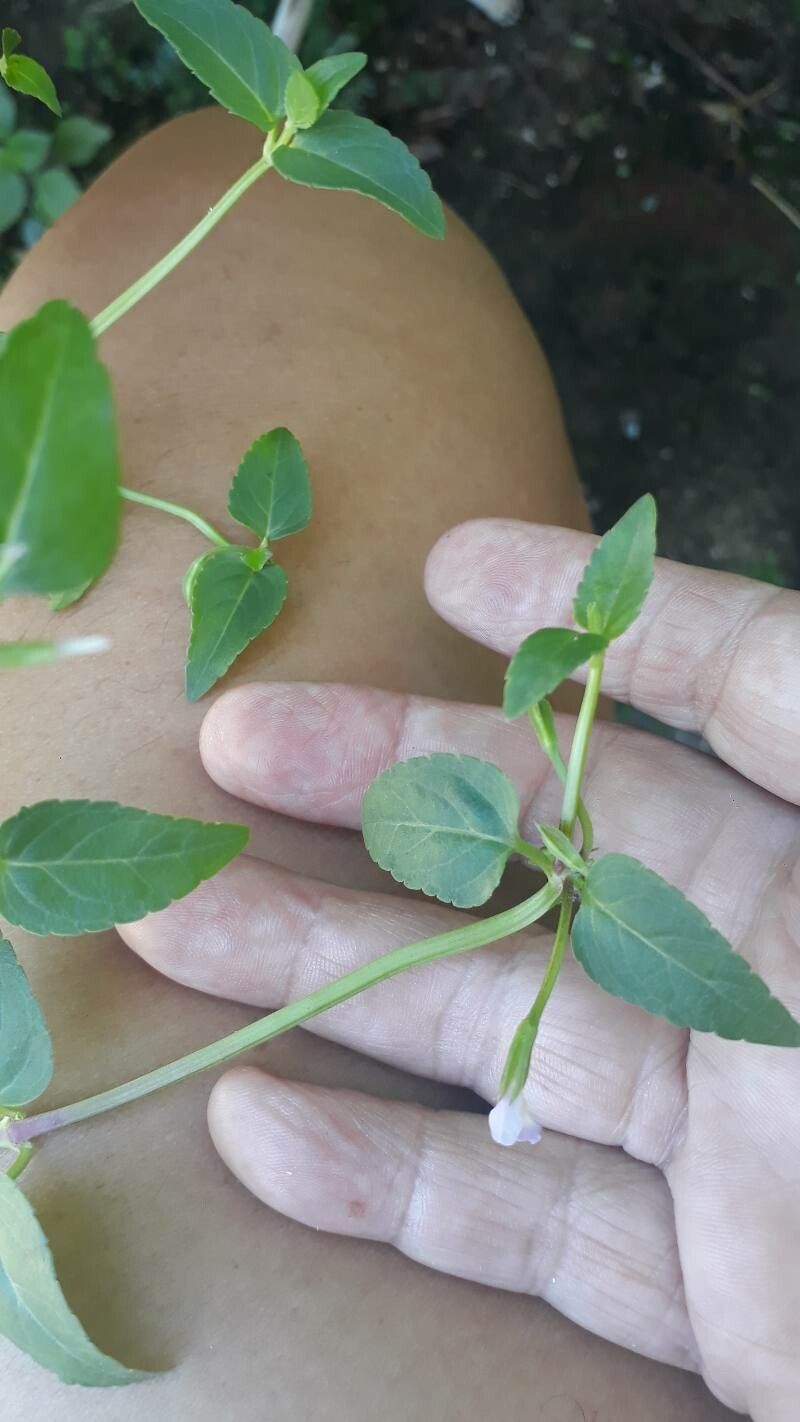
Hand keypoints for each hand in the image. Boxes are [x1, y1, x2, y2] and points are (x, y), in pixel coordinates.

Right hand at [120, 518, 799, 1420]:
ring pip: (507, 1031)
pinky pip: (534, 1221)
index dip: (597, 621)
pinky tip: (255, 1125)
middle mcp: (791, 972)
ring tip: (182, 927)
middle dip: (394, 784)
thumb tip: (745, 633)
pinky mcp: (717, 1285)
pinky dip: (394, 1182)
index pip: (739, 690)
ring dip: (336, 979)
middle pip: (564, 850)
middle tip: (237, 736)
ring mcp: (744, 1132)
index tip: (459, 571)